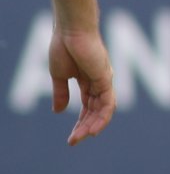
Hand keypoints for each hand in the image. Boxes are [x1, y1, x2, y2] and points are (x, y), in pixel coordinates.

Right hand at [50, 25, 112, 144]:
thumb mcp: (60, 76)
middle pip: (96, 110)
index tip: (72, 138)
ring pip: (104, 109)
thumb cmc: (64, 47)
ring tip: (81, 138)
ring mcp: (104, 80)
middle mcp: (99, 82)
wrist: (69, 31)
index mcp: (89, 81)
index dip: (81, 123)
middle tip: (74, 142)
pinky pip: (108, 102)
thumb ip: (61, 93)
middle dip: (85, 128)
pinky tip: (93, 129)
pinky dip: (102, 117)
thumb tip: (58, 111)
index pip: (88, 107)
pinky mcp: (106, 77)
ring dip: (93, 126)